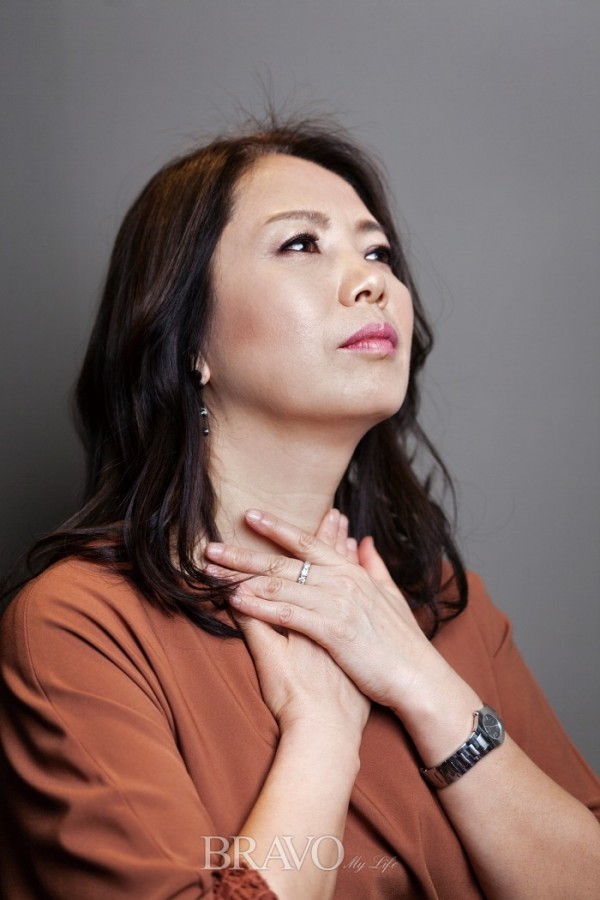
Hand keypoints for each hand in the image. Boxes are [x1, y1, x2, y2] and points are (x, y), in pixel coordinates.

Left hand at [205, 508, 478, 741]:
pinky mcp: (332, 629)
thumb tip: (364, 541)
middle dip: (243, 553)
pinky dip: (259, 605)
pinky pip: (287, 612)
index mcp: (352, 572)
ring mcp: (337, 603)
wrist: (418, 677)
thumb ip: (374, 566)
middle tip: (211, 546)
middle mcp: (342, 580)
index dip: (276, 528)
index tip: (248, 516)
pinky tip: (235, 600)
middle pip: (283, 561)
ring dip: (241, 577)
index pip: (307, 542)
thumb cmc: (403, 642)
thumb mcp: (391, 596)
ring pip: (279, 583)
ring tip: (211, 572)